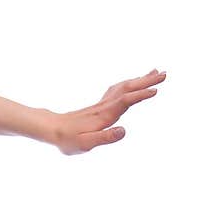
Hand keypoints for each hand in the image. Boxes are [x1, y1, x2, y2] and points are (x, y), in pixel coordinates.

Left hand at [44, 68, 166, 154]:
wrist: (52, 129)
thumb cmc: (67, 140)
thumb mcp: (85, 144)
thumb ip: (105, 138)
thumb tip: (124, 131)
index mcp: (104, 115)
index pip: (125, 101)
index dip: (140, 95)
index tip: (155, 89)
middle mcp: (105, 106)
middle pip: (128, 89)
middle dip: (146, 81)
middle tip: (165, 74)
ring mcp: (103, 104)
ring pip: (124, 87)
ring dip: (141, 79)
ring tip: (156, 72)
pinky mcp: (100, 106)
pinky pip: (118, 90)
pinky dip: (129, 83)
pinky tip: (133, 82)